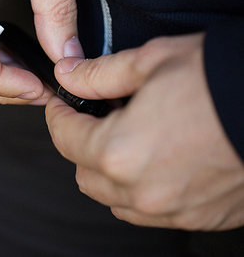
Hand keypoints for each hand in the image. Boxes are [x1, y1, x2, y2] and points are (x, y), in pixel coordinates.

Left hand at [46, 33, 243, 229]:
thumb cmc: (222, 80)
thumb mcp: (151, 62)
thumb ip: (99, 75)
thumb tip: (68, 77)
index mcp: (121, 151)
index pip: (65, 139)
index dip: (58, 117)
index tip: (61, 106)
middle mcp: (143, 190)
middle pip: (84, 175)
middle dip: (80, 145)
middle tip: (93, 119)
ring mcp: (172, 209)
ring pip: (114, 198)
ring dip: (107, 172)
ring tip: (125, 140)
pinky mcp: (200, 217)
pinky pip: (149, 212)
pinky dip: (139, 190)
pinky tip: (154, 163)